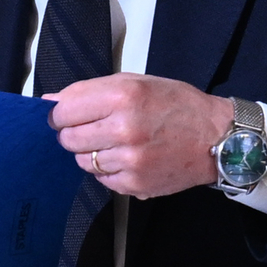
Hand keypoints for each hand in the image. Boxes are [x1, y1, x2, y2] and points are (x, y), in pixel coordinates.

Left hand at [44, 72, 232, 198]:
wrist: (217, 138)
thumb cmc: (175, 105)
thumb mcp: (133, 82)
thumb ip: (88, 91)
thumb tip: (49, 102)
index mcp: (120, 97)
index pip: (62, 112)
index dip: (60, 114)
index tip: (67, 115)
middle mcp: (123, 129)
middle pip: (68, 139)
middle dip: (74, 133)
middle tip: (92, 129)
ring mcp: (129, 160)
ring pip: (83, 161)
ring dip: (91, 153)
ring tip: (115, 143)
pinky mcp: (136, 184)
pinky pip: (102, 179)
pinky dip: (108, 170)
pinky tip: (126, 158)